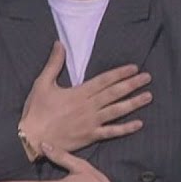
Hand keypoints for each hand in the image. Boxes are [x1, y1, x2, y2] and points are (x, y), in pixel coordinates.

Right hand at [19, 41, 151, 154]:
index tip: (134, 68)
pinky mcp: (90, 136)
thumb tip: (59, 44)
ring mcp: (91, 122)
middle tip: (147, 78)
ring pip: (117, 111)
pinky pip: (111, 132)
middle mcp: (88, 106)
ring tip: (148, 96)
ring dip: (134, 103)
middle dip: (132, 84)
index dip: (120, 73)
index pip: (104, 80)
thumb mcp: (42, 83)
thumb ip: (53, 64)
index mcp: (78, 92)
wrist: (32, 137)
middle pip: (114, 93)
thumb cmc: (35, 111)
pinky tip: (139, 124)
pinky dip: (125, 128)